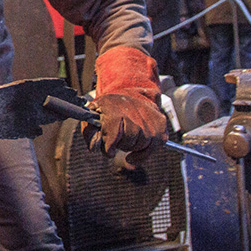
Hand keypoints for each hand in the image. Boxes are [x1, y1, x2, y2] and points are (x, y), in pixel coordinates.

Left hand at [88, 45, 167, 163]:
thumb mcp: (92, 116)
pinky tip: (133, 157)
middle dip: (122, 145)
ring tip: (126, 141)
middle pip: (130, 139)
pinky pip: (155, 146)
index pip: (114, 132)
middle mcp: (133, 110)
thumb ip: (89, 133)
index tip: (108, 151)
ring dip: (133, 148)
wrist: (129, 94)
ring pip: (143, 143)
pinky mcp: (160, 123)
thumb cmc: (108, 109)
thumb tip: (94, 148)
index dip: (110, 146)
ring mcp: (149, 116)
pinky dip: (144, 154)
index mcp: (113, 107)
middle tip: (117, 142)